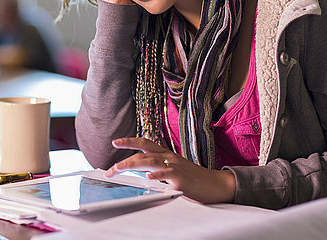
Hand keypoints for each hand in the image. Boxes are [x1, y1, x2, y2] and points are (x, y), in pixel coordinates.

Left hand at [104, 137, 235, 203]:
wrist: (215, 185)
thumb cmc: (193, 178)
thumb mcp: (173, 169)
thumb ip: (158, 168)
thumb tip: (141, 171)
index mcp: (166, 154)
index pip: (145, 143)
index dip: (130, 141)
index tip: (116, 141)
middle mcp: (168, 157)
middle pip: (143, 153)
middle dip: (124, 159)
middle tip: (111, 168)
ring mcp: (174, 166)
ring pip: (150, 161)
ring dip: (132, 164)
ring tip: (119, 168)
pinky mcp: (181, 178)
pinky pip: (167, 174)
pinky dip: (157, 174)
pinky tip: (148, 176)